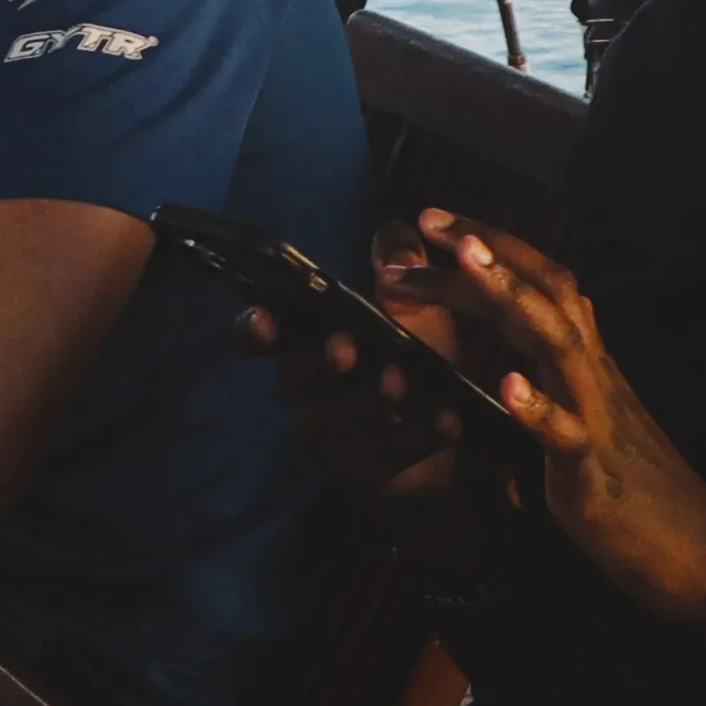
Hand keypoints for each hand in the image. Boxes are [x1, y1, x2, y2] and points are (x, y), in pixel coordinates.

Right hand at [242, 270, 489, 504]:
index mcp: (306, 348)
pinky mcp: (370, 471)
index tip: (263, 317)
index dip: (253, 329)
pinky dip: (425, 433)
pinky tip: (451, 421)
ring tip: (400, 382)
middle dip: (322, 361)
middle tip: (345, 348)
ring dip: (371, 398)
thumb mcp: (410, 317)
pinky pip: (397, 451)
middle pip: (301, 376)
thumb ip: (400, 273)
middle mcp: (308, 392)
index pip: (262, 339)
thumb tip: (399, 234)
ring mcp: (335, 437)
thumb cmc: (411, 367)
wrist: (435, 453)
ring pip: (345, 417)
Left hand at [392, 209, 705, 633]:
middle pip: (545, 292)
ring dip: (509, 297)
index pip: (542, 285)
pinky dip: (538, 407)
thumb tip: (510, 361)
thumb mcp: (587, 422)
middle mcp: (594, 375)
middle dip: (487, 251)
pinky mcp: (595, 471)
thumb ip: (555, 386)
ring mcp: (598, 418)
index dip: (493, 248)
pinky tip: (507, 386)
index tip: (436, 222)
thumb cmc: (636, 494)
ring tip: (466, 260)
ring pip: (556, 343)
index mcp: (587, 364)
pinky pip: (568, 434)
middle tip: (428, 220)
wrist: (702, 550)